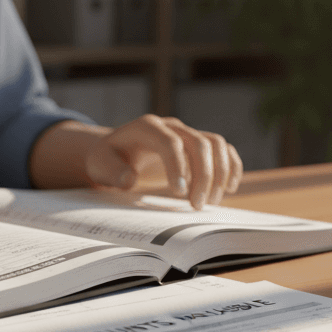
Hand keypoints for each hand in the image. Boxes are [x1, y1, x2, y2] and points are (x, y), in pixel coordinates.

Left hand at [85, 115, 242, 209]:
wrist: (116, 151)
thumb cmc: (108, 160)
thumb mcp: (100, 166)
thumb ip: (113, 172)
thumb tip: (131, 177)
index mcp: (146, 127)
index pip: (169, 141)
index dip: (178, 165)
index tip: (179, 193)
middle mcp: (171, 126)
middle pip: (198, 143)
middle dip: (203, 176)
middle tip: (197, 206)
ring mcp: (187, 133)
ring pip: (214, 144)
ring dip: (219, 173)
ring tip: (210, 202)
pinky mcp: (197, 144)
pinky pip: (222, 149)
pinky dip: (230, 166)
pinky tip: (229, 188)